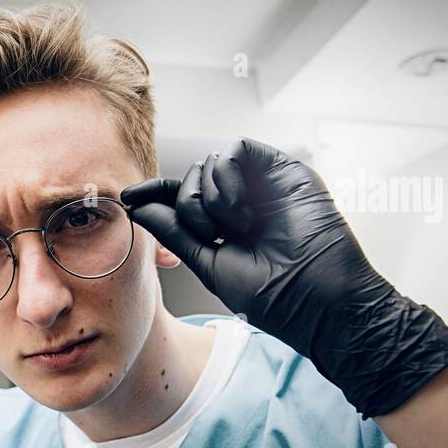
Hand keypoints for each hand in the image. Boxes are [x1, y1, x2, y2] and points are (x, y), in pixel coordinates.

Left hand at [120, 137, 447, 417]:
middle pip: (190, 180)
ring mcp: (262, 185)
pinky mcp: (282, 169)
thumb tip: (139, 208)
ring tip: (238, 226)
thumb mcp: (209, 263)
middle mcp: (242, 203)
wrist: (318, 297)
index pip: (181, 200)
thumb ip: (175, 233)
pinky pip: (235, 150)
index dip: (154, 194)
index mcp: (223, 228)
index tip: (128, 196)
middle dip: (188, 206)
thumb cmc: (273, 294)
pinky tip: (243, 210)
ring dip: (209, 197)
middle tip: (212, 233)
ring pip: (209, 164)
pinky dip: (227, 177)